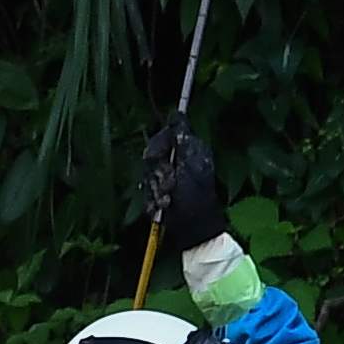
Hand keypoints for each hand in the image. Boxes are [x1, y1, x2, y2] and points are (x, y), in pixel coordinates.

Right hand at [139, 121, 227, 251]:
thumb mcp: (189, 166)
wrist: (194, 232)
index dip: (158, 146)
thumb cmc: (196, 199)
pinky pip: (147, 191)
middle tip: (169, 185)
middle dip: (157, 172)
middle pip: (153, 155)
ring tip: (167, 201)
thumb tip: (176, 111)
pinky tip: (163, 208)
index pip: (165, 135)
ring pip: (148, 174)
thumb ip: (181, 139)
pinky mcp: (162, 194)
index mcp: (190, 151)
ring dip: (155, 190)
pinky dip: (152, 201)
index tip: (159, 158)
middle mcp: (180, 162)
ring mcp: (170, 179)